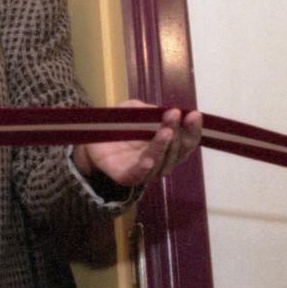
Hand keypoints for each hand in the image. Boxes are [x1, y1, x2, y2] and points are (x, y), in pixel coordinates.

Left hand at [75, 102, 202, 186]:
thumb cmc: (119, 125)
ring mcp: (144, 172)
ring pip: (159, 162)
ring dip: (163, 146)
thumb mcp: (135, 111)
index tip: (195, 115)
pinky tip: (148, 160)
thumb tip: (166, 112)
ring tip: (166, 131)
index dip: (193, 130)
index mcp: (168, 147)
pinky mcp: (125, 176)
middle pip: (176, 152)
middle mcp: (161, 162)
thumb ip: (150, 111)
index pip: (187, 142)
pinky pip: (136, 174)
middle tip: (176, 114)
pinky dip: (143, 168)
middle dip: (178, 133)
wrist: (91, 139)